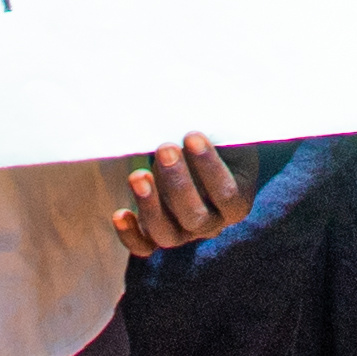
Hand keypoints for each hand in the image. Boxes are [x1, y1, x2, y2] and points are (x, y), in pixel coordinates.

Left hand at [111, 133, 244, 253]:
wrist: (198, 155)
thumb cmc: (213, 141)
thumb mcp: (223, 135)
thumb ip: (216, 129)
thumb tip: (195, 109)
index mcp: (236, 202)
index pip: (227, 194)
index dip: (210, 167)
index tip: (192, 136)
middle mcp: (211, 224)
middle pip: (195, 217)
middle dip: (178, 183)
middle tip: (165, 148)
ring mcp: (183, 233)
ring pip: (167, 235)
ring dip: (150, 206)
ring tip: (138, 176)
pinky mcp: (157, 235)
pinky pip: (143, 246)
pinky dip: (130, 235)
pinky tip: (120, 214)